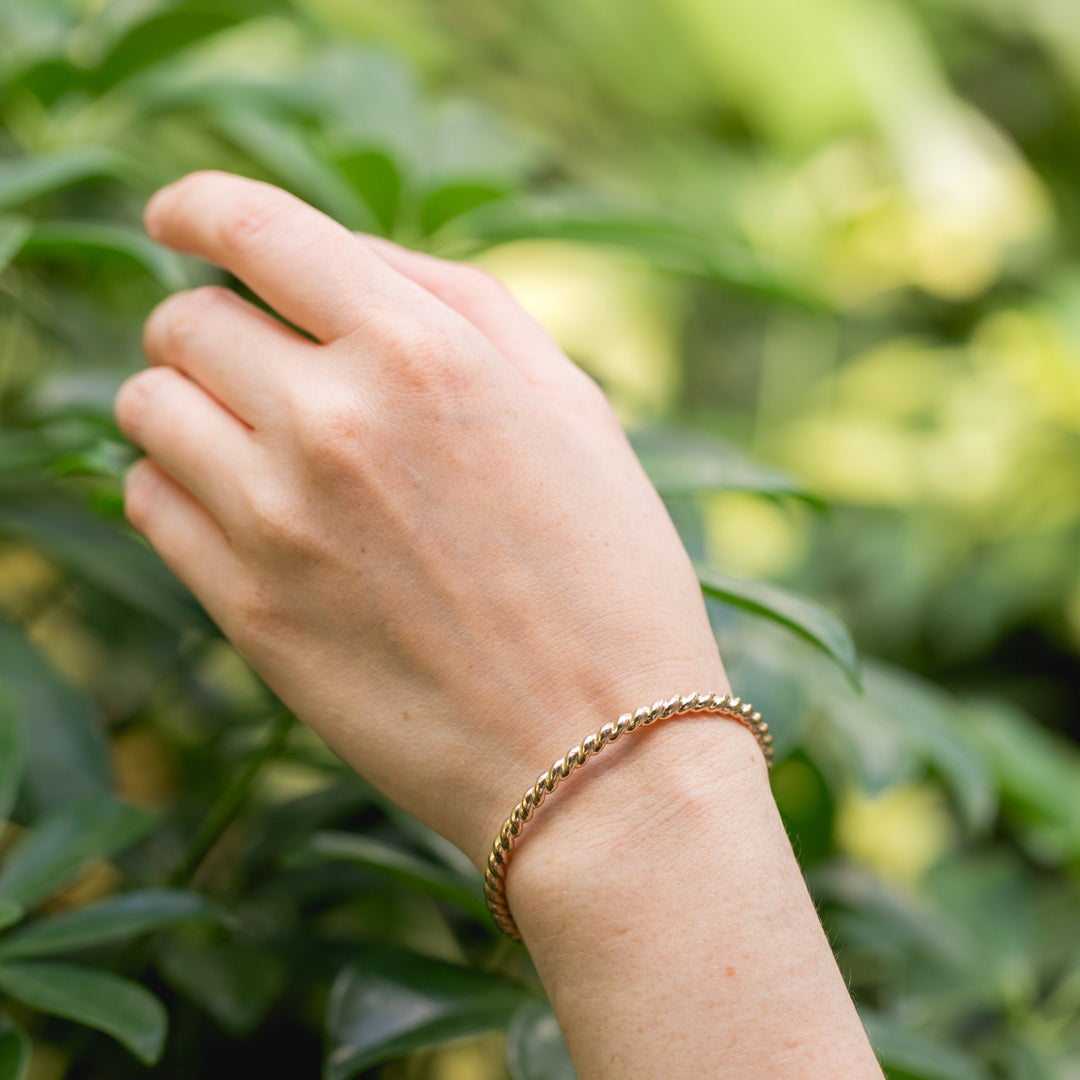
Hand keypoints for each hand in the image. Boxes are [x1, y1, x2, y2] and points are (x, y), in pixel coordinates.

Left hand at [115, 170, 735, 867]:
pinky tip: (243, 509)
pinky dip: (175, 485)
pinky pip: (146, 500)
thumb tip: (348, 260)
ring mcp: (278, 520)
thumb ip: (460, 304)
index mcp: (424, 353)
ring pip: (144, 406)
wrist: (600, 755)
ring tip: (249, 437)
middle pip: (184, 319)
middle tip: (258, 362)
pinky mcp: (247, 609)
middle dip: (211, 324)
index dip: (198, 204)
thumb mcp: (572, 406)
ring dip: (183, 403)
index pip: (255, 227)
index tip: (179, 213)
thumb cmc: (609, 574)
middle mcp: (335, 421)